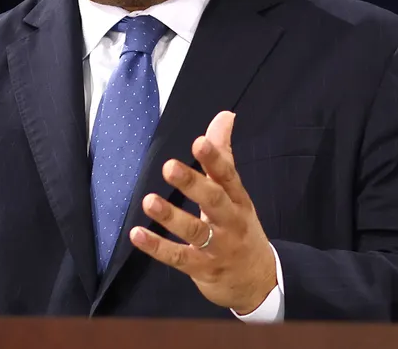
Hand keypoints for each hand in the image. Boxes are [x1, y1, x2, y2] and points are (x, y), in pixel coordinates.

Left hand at [129, 111, 276, 313]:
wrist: (260, 280)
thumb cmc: (240, 228)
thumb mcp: (236, 194)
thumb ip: (223, 156)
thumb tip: (224, 116)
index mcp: (238, 200)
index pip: (228, 176)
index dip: (214, 159)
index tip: (198, 141)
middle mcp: (230, 222)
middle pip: (213, 201)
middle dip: (192, 184)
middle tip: (169, 166)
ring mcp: (217, 248)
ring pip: (194, 231)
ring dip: (171, 216)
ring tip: (149, 200)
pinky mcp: (202, 268)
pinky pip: (178, 258)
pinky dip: (157, 247)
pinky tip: (137, 234)